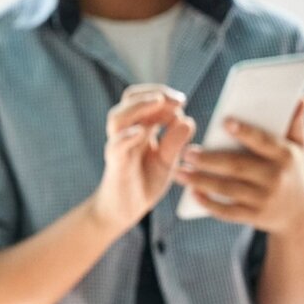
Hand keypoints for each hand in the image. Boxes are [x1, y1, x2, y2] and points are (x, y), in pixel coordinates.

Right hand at [91, 84, 195, 231]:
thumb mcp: (167, 161)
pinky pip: (116, 146)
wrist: (124, 209)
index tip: (181, 102)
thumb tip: (187, 120)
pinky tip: (140, 132)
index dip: (164, 96)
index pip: (147, 99)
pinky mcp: (116, 164)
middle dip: (152, 93)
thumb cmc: (144, 181)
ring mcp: (119, 147)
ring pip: (118, 117)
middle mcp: (126, 132)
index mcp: (140, 127)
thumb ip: (175, 142)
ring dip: (138, 106)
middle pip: (129, 99)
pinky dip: (126, 136)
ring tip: (157, 101)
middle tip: (177, 100)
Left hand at [177, 96, 303, 234]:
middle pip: (237, 166)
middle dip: (210, 160)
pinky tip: (192, 194)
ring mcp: (264, 199)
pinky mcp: (254, 216)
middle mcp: (275, 177)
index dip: (245, 132)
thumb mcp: (298, 147)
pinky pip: (228, 211)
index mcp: (284, 155)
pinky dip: (209, 204)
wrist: (298, 214)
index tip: (224, 122)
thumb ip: (295, 122)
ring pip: (228, 189)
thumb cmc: (291, 170)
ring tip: (179, 172)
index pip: (262, 141)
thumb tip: (300, 97)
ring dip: (201, 181)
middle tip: (186, 152)